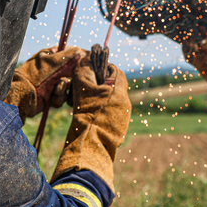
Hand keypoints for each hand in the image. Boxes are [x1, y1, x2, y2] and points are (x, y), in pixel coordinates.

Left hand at [4, 46, 84, 123]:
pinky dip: (57, 99)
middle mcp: (51, 69)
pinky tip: (50, 99)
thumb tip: (80, 51)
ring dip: (61, 91)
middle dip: (66, 80)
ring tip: (53, 92)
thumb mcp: (53, 64)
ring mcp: (51, 82)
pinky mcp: (50, 95)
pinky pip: (61, 97)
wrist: (22, 97)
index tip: (79, 65)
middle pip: (70, 73)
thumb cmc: (36, 77)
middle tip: (61, 81)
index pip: (67, 55)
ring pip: (66, 86)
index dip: (74, 61)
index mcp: (50, 57)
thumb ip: (68, 57)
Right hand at [50, 56, 130, 190]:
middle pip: (112, 85)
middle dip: (97, 83)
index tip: (88, 70)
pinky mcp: (117, 128)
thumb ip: (84, 71)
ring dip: (96, 97)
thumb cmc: (88, 115)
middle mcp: (125, 102)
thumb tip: (84, 58)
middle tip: (82, 86)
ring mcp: (122, 116)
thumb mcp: (83, 89)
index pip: (114, 70)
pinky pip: (109, 112)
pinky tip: (86, 114)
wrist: (92, 147)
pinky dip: (98, 109)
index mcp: (120, 90)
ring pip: (109, 99)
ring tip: (81, 101)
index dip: (101, 67)